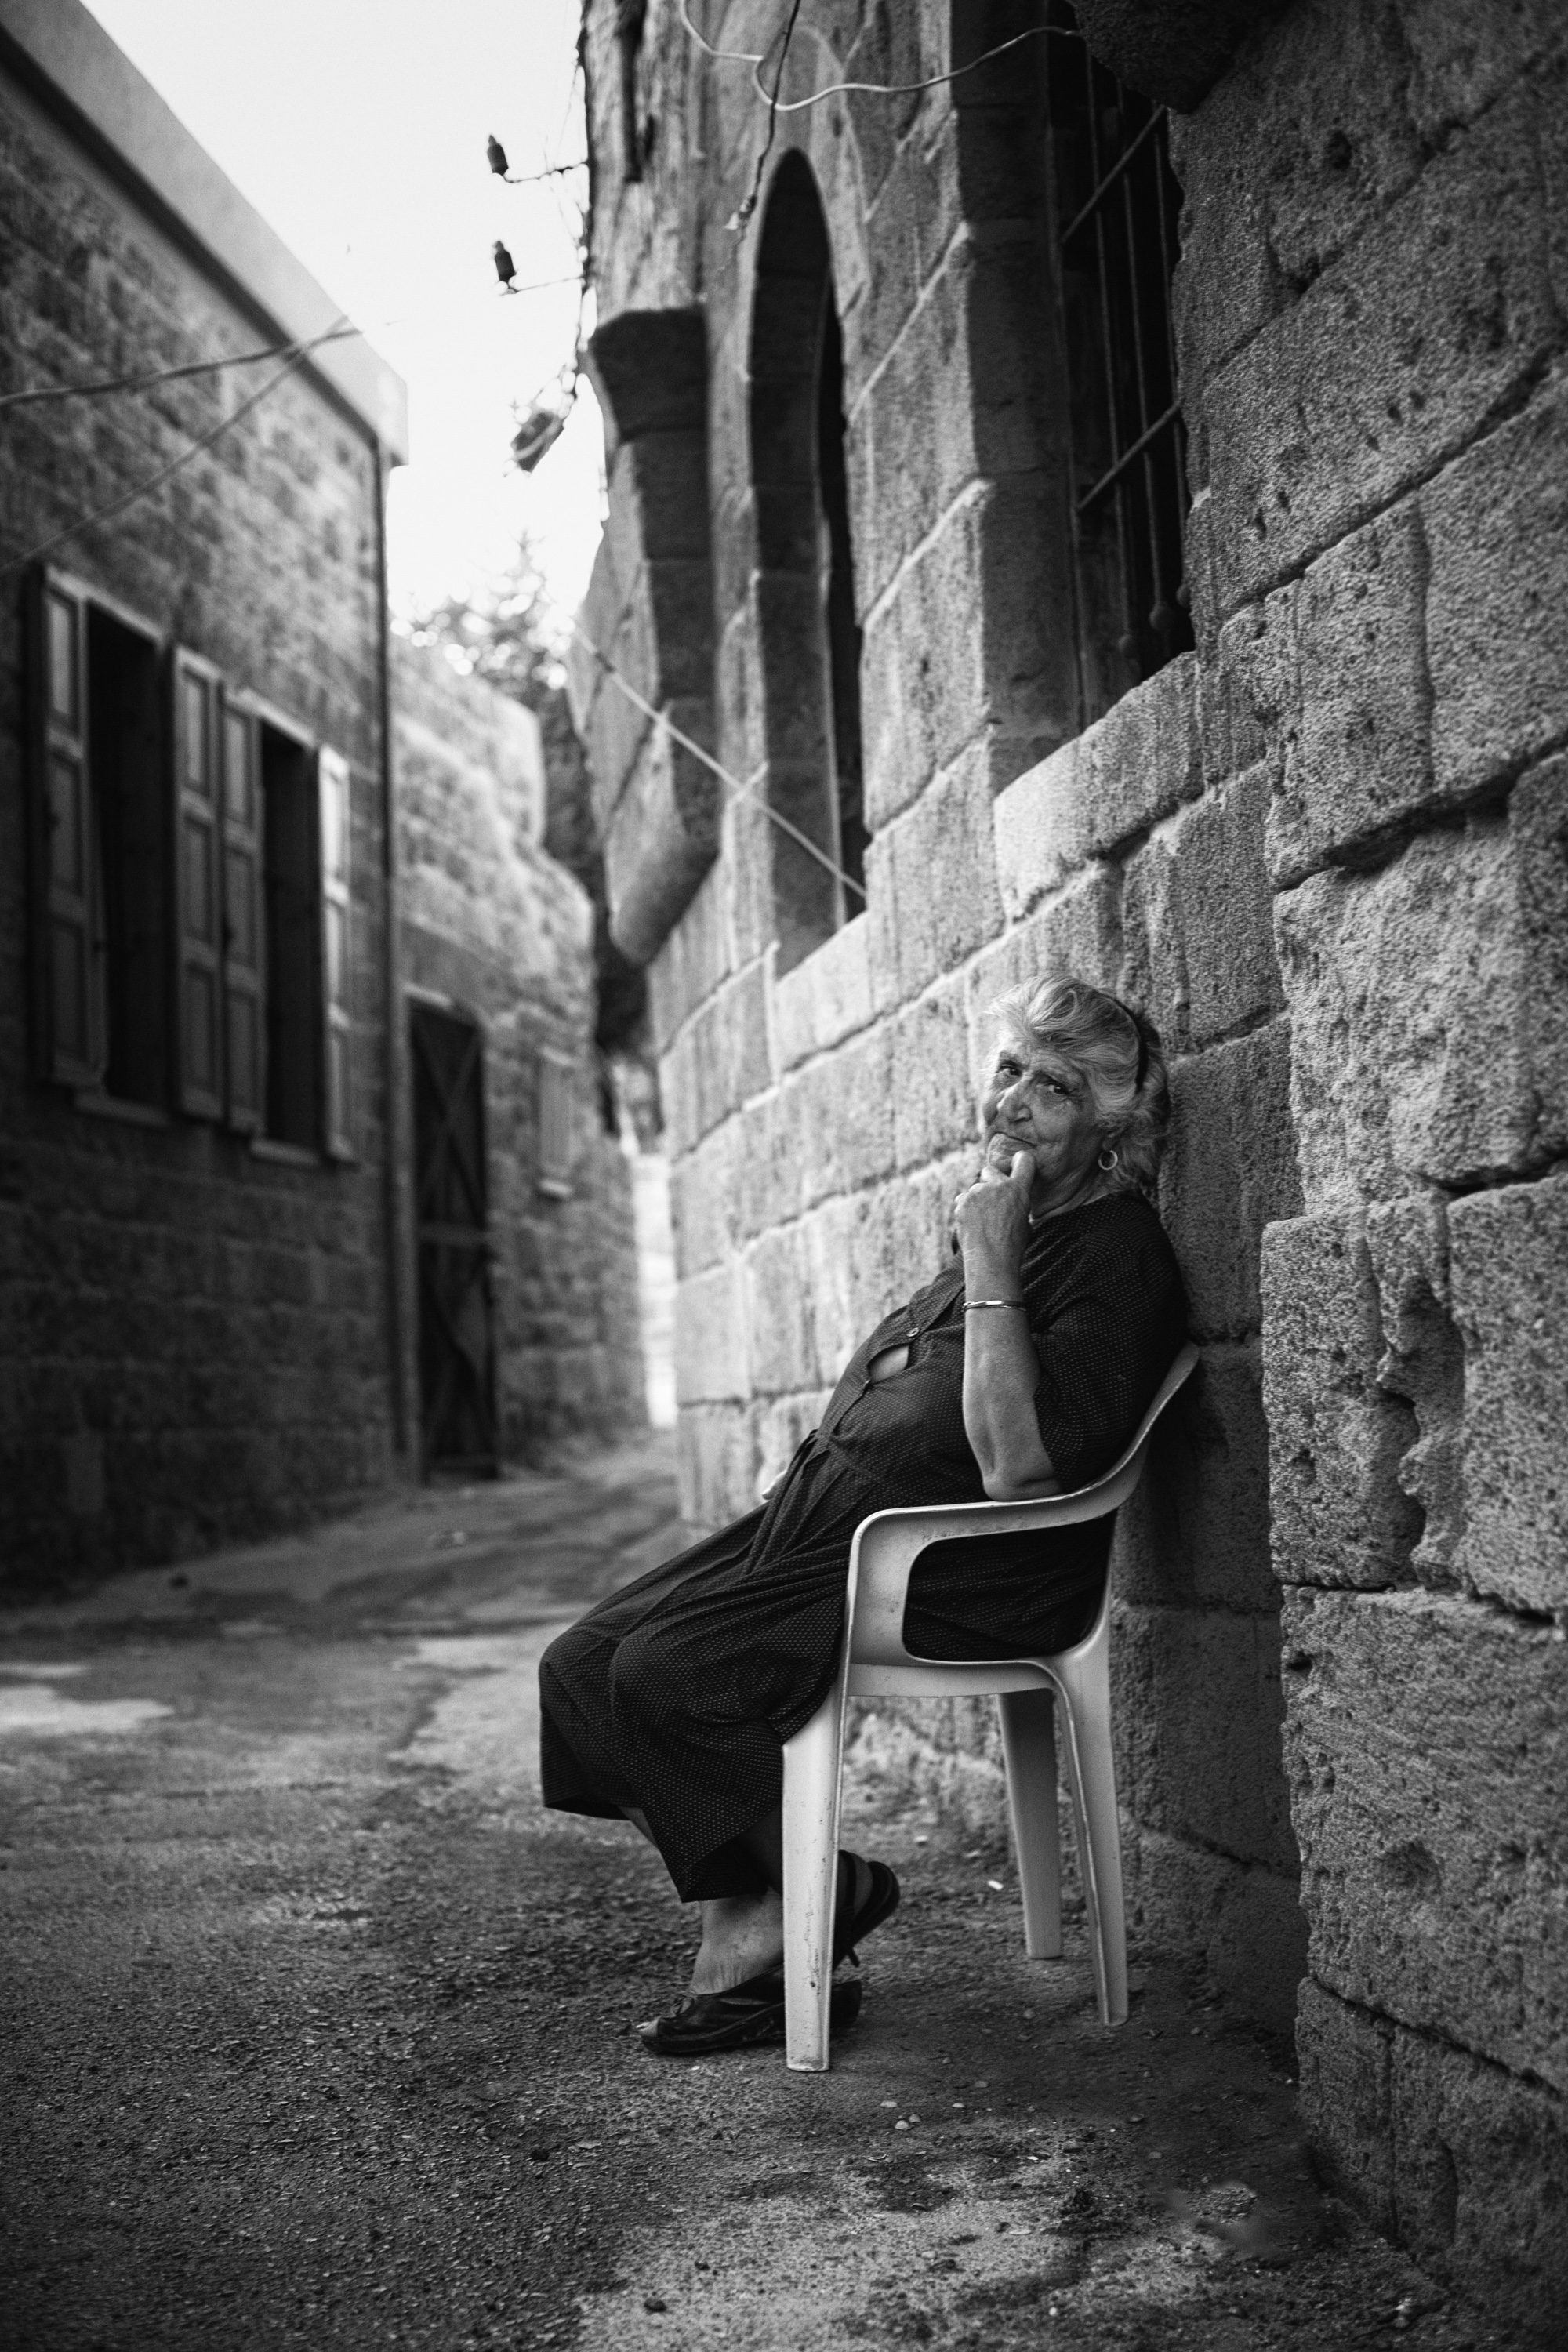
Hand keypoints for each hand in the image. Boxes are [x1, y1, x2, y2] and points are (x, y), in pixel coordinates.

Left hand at [953, 1146, 1033, 1271]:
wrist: (991, 1259)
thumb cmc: (1012, 1246)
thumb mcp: (1025, 1223)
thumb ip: (1017, 1206)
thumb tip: (1011, 1206)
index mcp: (1019, 1190)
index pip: (1025, 1161)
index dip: (1021, 1160)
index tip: (1018, 1161)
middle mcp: (998, 1186)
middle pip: (990, 1170)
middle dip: (990, 1180)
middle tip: (992, 1199)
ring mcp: (978, 1192)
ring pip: (975, 1189)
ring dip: (977, 1200)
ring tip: (981, 1222)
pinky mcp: (962, 1201)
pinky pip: (963, 1200)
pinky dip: (966, 1210)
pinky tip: (972, 1225)